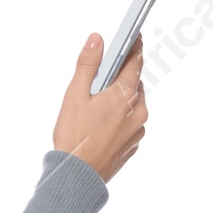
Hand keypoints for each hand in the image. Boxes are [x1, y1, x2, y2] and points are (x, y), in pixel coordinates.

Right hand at [52, 31, 148, 181]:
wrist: (77, 177)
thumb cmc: (74, 137)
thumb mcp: (75, 95)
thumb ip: (88, 64)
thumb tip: (97, 40)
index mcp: (125, 94)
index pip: (136, 61)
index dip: (134, 46)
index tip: (134, 36)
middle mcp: (138, 110)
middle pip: (134, 83)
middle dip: (121, 77)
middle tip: (102, 79)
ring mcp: (138, 129)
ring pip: (133, 103)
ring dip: (121, 99)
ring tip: (97, 106)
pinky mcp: (134, 144)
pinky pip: (131, 122)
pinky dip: (120, 118)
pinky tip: (101, 124)